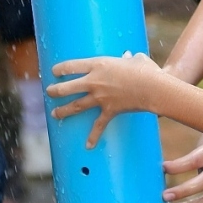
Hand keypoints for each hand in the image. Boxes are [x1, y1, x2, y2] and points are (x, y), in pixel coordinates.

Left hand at [47, 50, 163, 147]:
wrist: (153, 88)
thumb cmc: (146, 71)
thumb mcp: (137, 59)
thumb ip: (130, 58)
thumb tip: (129, 56)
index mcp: (98, 65)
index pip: (72, 66)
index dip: (60, 69)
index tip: (54, 71)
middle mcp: (94, 82)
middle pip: (67, 88)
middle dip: (56, 90)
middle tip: (49, 92)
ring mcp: (100, 97)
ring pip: (76, 105)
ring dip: (63, 111)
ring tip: (55, 114)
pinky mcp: (109, 110)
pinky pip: (99, 125)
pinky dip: (93, 136)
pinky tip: (88, 145)